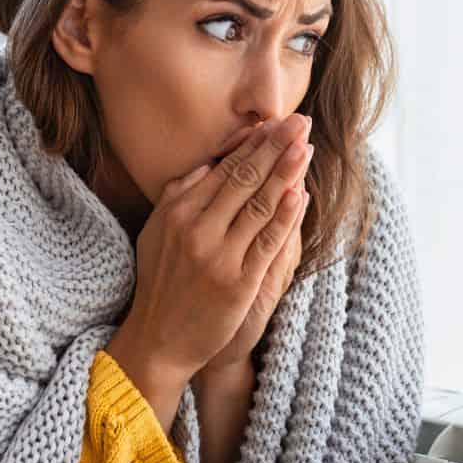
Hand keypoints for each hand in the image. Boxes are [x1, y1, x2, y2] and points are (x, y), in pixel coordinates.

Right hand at [120, 111, 313, 384]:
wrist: (158, 339)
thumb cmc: (160, 282)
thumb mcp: (156, 232)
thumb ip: (180, 195)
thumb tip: (209, 163)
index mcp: (178, 212)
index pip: (224, 168)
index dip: (254, 144)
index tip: (276, 124)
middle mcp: (197, 229)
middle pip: (245, 179)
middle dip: (276, 147)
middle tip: (300, 122)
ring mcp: (219, 256)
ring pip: (260, 205)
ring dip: (286, 173)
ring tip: (306, 148)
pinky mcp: (238, 283)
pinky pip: (268, 242)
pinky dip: (286, 217)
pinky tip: (300, 195)